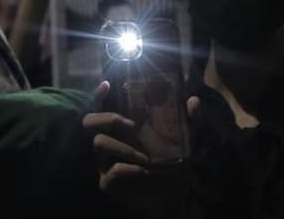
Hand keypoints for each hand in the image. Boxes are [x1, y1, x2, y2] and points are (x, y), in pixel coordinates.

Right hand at [89, 82, 195, 217]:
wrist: (174, 200)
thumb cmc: (174, 168)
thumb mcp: (187, 143)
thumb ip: (190, 123)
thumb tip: (193, 101)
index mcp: (124, 131)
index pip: (104, 108)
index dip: (99, 96)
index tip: (106, 85)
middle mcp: (110, 143)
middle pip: (89, 121)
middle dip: (108, 117)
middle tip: (131, 125)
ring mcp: (105, 163)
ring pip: (99, 143)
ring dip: (124, 147)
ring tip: (146, 157)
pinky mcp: (108, 183)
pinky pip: (111, 172)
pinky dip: (129, 169)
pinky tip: (145, 172)